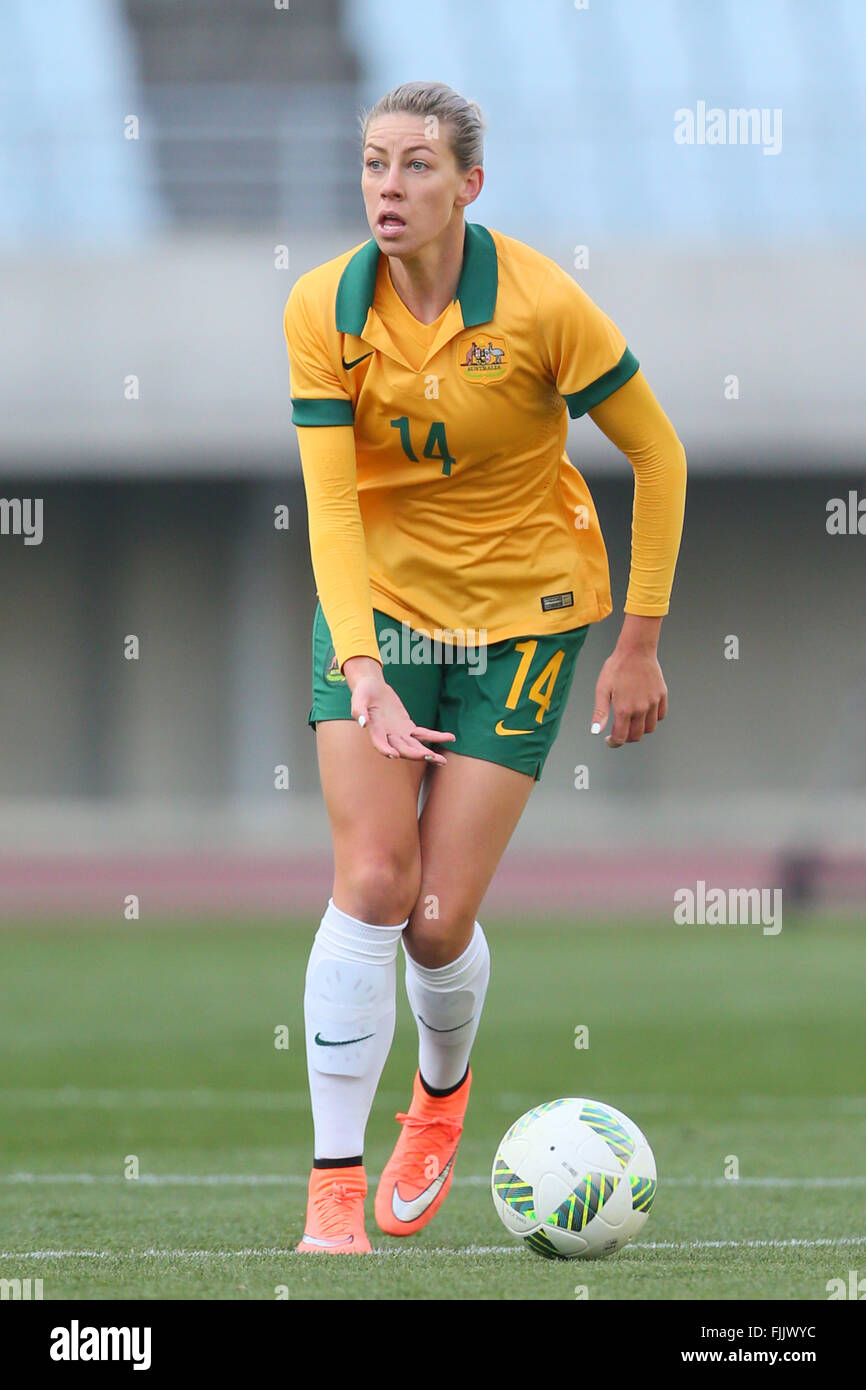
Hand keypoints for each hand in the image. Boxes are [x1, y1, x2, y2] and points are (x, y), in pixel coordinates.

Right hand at [343, 657, 455, 763]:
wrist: (373, 688)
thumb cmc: (363, 692)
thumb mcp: (358, 698)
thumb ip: (359, 710)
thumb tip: (362, 723)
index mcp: (375, 731)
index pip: (380, 743)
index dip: (386, 750)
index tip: (395, 755)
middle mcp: (388, 736)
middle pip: (403, 749)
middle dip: (416, 754)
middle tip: (431, 757)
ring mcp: (400, 734)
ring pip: (416, 747)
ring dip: (429, 754)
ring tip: (442, 761)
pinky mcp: (409, 728)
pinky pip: (424, 734)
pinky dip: (436, 736)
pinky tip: (450, 737)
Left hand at [590, 615, 667, 747]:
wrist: (636, 650)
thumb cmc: (617, 667)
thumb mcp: (602, 689)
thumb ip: (600, 712)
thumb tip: (596, 731)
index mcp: (624, 709)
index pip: (621, 737)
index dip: (614, 742)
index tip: (609, 740)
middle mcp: (641, 708)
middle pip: (636, 736)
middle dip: (626, 738)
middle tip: (619, 731)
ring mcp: (653, 702)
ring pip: (650, 728)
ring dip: (640, 730)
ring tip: (632, 722)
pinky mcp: (662, 695)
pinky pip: (660, 715)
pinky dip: (653, 719)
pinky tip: (644, 712)